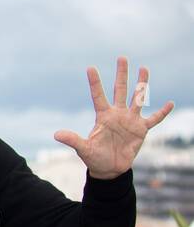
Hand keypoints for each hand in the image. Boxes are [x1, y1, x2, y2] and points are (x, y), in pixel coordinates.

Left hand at [53, 57, 173, 179]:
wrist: (110, 169)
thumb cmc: (95, 158)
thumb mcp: (84, 148)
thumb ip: (73, 140)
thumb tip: (56, 134)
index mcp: (103, 116)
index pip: (98, 96)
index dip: (95, 82)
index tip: (90, 68)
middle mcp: (117, 114)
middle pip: (120, 90)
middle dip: (121, 74)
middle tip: (122, 57)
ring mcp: (130, 120)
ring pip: (138, 98)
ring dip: (142, 84)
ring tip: (144, 68)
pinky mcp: (141, 130)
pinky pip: (154, 119)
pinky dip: (162, 112)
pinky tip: (170, 103)